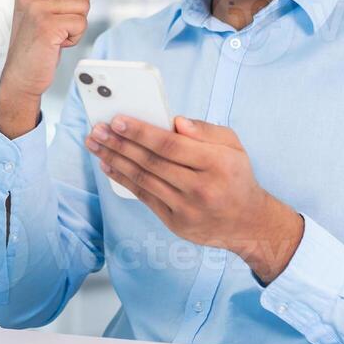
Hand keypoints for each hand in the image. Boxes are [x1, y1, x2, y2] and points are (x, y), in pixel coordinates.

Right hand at [0, 0, 89, 138]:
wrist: (21, 76)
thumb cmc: (35, 47)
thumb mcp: (40, 13)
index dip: (70, 5)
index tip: (51, 21)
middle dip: (76, 15)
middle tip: (55, 31)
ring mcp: (37, 8)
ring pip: (83, 7)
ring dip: (75, 27)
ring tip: (55, 37)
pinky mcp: (47, 25)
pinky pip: (81, 24)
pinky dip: (75, 39)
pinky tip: (56, 45)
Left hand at [85, 115, 302, 283]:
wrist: (247, 223)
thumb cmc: (236, 177)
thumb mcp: (233, 146)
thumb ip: (206, 130)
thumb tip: (176, 122)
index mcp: (216, 163)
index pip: (171, 145)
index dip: (141, 132)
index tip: (118, 120)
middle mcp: (201, 187)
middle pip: (152, 162)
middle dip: (119, 144)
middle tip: (97, 129)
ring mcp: (186, 208)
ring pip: (143, 179)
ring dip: (115, 160)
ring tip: (95, 145)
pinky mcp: (175, 223)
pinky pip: (144, 197)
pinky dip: (123, 180)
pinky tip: (109, 165)